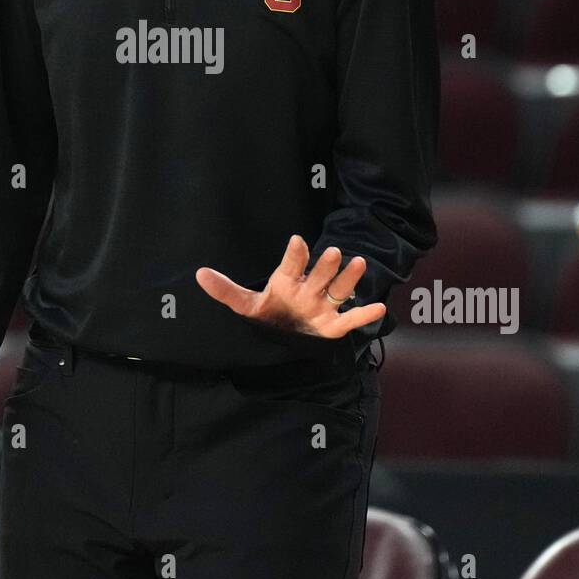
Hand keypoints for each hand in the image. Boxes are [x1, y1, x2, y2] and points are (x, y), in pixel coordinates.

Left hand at [195, 236, 386, 339]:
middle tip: (331, 252)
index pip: (291, 264)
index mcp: (286, 281)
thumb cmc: (269, 314)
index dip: (294, 254)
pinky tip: (380, 308)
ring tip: (358, 263)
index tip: (296, 241)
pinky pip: (351, 319)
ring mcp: (323, 306)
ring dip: (348, 278)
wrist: (284, 337)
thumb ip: (225, 290)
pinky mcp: (333, 326)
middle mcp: (308, 289)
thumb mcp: (245, 304)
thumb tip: (199, 275)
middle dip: (325, 264)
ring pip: (338, 289)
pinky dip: (365, 314)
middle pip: (319, 274)